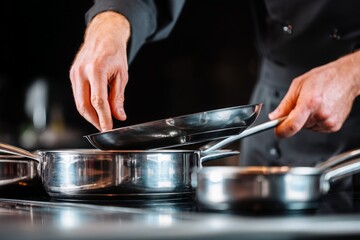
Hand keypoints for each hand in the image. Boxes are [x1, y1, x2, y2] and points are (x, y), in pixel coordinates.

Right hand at [70, 11, 130, 130]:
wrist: (103, 36)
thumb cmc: (115, 53)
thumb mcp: (122, 75)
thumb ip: (118, 97)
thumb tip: (119, 116)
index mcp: (96, 70)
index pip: (98, 101)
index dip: (103, 118)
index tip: (108, 128)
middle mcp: (82, 71)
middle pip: (84, 105)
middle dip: (94, 120)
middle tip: (104, 127)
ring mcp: (74, 73)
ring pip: (78, 102)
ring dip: (89, 115)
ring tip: (101, 120)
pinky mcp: (72, 75)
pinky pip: (77, 95)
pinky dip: (85, 105)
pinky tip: (95, 109)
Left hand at [269, 51, 359, 137]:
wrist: (346, 78)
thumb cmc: (323, 78)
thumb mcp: (298, 86)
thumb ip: (285, 104)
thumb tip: (274, 117)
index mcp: (310, 102)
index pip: (292, 125)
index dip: (281, 130)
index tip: (277, 131)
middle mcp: (321, 114)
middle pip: (297, 126)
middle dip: (294, 118)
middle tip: (301, 104)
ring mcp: (329, 122)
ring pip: (306, 127)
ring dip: (305, 119)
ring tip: (314, 104)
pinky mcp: (334, 126)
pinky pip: (316, 128)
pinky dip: (314, 121)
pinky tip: (320, 109)